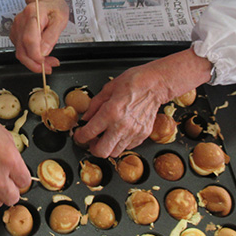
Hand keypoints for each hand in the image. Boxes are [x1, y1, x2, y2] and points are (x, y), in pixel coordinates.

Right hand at [9, 0, 67, 73]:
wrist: (46, 0)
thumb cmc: (54, 7)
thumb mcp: (61, 19)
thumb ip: (52, 36)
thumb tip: (44, 52)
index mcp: (33, 14)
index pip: (29, 40)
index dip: (36, 56)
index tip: (45, 63)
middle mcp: (21, 21)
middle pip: (22, 50)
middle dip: (35, 64)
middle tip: (48, 68)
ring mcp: (16, 28)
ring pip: (20, 52)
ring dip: (34, 62)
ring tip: (49, 62)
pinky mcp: (16, 34)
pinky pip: (20, 50)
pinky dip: (30, 57)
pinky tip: (41, 56)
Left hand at [73, 49, 212, 157]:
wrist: (156, 84)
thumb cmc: (133, 82)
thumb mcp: (107, 89)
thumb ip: (94, 106)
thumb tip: (85, 118)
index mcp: (110, 113)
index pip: (88, 133)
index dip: (79, 136)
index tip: (79, 135)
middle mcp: (122, 126)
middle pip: (101, 151)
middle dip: (92, 148)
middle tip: (92, 140)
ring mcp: (133, 132)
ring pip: (115, 153)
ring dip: (107, 146)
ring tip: (106, 136)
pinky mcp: (143, 134)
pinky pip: (128, 147)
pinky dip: (121, 143)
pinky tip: (119, 133)